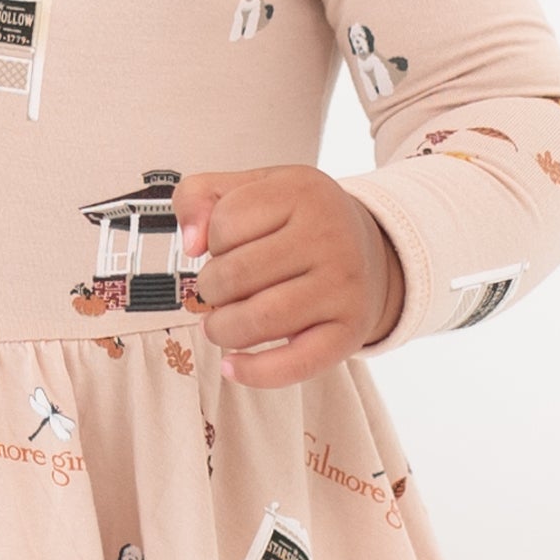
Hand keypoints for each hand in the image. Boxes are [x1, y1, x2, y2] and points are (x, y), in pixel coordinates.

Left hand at [171, 165, 402, 388]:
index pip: (225, 223)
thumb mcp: (252, 187)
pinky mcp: (348, 332)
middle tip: (221, 291)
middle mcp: (329, 236)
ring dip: (221, 329)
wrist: (369, 251)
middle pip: (234, 275)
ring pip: (256, 320)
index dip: (212, 241)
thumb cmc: (299, 222)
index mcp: (301, 192)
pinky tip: (232, 365)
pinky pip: (293, 364)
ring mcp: (342, 286)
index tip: (227, 247)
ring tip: (221, 324)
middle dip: (211, 289)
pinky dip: (253, 372)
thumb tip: (190, 242)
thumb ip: (199, 195)